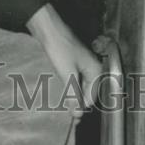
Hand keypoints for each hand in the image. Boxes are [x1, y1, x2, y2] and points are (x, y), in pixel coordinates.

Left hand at [26, 3, 102, 119]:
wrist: (48, 27)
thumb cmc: (59, 46)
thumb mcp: (67, 74)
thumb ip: (73, 94)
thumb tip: (78, 114)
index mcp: (96, 69)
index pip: (92, 96)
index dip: (82, 107)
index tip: (73, 117)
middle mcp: (92, 66)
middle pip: (88, 90)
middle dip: (78, 100)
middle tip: (68, 111)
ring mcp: (83, 61)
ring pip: (80, 83)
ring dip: (73, 92)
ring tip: (63, 101)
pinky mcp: (73, 58)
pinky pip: (74, 76)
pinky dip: (69, 83)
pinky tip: (60, 86)